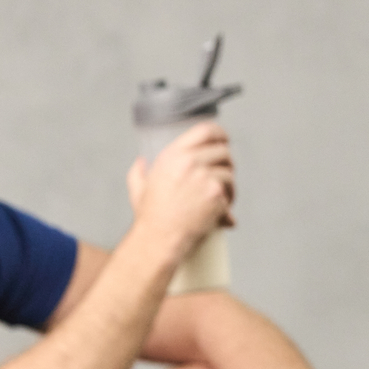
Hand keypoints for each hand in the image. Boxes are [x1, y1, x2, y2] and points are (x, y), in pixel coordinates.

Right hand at [126, 121, 234, 254]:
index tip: (224, 140)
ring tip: (222, 197)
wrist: (159, 238)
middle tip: (224, 175)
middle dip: (227, 163)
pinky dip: (229, 203)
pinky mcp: (216, 194)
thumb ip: (138, 172)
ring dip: (229, 185)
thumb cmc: (149, 217)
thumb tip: (140, 162)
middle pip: (223, 151)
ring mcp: (205, 177)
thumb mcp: (139, 189)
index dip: (219, 133)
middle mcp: (190, 162)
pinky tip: (224, 212)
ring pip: (229, 173)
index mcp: (173, 155)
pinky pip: (231, 193)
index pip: (205, 130)